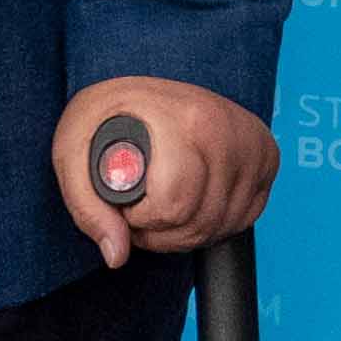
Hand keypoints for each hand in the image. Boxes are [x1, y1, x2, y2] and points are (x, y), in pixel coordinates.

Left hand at [57, 74, 279, 269]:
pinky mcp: (267, 156)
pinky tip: (191, 201)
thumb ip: (88, 209)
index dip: (142, 220)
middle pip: (201, 221)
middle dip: (162, 232)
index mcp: (185, 119)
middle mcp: (227, 128)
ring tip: (162, 205)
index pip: (174, 204)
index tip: (126, 204)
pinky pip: (245, 217)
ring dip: (187, 232)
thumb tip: (117, 254)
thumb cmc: (106, 115)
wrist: (143, 87)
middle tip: (140, 211)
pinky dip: (214, 223)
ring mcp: (253, 142)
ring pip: (224, 225)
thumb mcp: (73, 153)